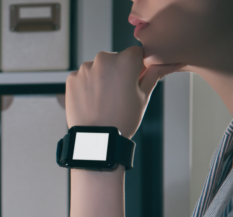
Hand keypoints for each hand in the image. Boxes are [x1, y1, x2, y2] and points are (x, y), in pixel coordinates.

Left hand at [66, 46, 183, 137]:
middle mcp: (103, 59)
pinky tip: (92, 101)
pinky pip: (83, 77)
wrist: (96, 138)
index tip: (135, 80)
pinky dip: (87, 85)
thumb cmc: (122, 119)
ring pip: (98, 68)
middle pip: (115, 59)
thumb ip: (154, 74)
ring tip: (104, 100)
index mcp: (126, 60)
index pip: (136, 53)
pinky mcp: (71, 79)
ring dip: (101, 78)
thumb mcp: (144, 96)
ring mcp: (85, 69)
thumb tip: (169, 63)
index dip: (137, 67)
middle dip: (118, 71)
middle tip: (119, 94)